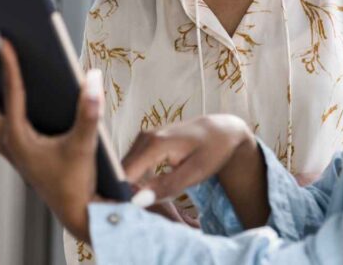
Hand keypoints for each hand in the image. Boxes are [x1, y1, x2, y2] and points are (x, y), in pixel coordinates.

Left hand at [0, 36, 102, 241]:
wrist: (75, 210)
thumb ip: (90, 110)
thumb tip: (93, 76)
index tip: (2, 39)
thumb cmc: (78, 179)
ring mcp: (8, 149)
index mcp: (18, 139)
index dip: (7, 63)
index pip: (10, 93)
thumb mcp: (86, 143)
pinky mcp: (15, 152)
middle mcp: (7, 143)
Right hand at [121, 115, 268, 227]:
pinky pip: (133, 165)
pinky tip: (153, 186)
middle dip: (130, 192)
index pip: (124, 175)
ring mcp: (143, 137)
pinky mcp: (145, 141)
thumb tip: (137, 200)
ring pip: (126, 169)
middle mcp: (144, 137)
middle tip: (150, 205)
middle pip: (122, 172)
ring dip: (133, 186)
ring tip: (154, 195)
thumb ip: (166, 187)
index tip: (135, 211)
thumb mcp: (195, 173)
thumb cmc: (212, 151)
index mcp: (154, 144)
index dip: (125, 195)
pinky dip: (138, 178)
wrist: (220, 131)